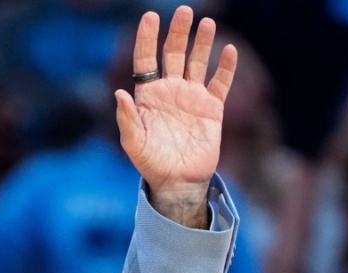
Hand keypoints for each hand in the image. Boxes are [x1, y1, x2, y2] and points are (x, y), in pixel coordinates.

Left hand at [115, 6, 236, 227]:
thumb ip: (128, 119)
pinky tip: (228, 51)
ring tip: (207, 24)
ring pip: (198, 62)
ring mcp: (192, 97)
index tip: (150, 16)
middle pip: (174, 54)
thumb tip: (119, 93)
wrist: (178, 182)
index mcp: (148, 95)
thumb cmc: (151, 164)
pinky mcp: (212, 108)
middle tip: (184, 11)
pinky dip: (226, 68)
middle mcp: (170, 90)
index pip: (146, 60)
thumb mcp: (134, 144)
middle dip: (178, 33)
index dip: (147, 38)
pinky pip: (221, 83)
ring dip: (202, 43)